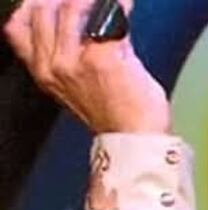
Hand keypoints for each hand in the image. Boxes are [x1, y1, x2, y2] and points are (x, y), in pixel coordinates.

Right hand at [3, 0, 170, 133]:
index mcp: (44, 73)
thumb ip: (71, 54)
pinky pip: (108, 16)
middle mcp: (53, 67)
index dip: (33, 5)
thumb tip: (87, 18)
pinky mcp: (103, 58)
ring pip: (70, 6)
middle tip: (87, 1)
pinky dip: (119, 6)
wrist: (137, 143)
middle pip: (43, 9)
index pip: (17, 25)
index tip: (52, 0)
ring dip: (91, 0)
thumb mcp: (77, 87)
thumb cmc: (117, 118)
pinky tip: (126, 7)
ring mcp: (75, 62)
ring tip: (109, 4)